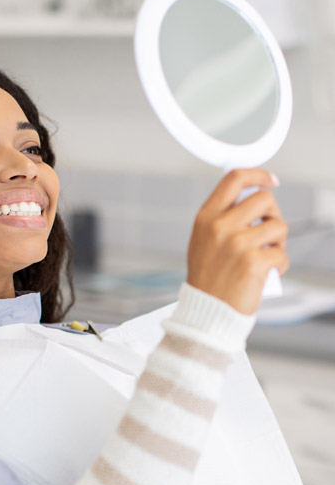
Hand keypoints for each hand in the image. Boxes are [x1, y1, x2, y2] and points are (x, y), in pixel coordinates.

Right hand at [187, 169, 288, 314]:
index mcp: (206, 218)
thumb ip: (221, 218)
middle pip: (264, 199)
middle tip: (268, 231)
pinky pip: (282, 253)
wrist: (207, 310)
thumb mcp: (202, 240)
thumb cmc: (207, 278)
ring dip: (278, 241)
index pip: (234, 179)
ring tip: (265, 255)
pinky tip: (266, 273)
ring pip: (278, 226)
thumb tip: (252, 199)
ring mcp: (237, 244)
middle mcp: (220, 227)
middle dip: (273, 214)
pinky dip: (279, 264)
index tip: (270, 180)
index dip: (257, 174)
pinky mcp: (254, 262)